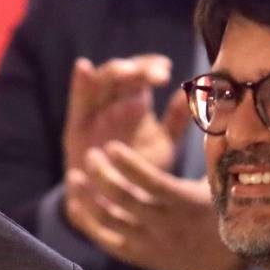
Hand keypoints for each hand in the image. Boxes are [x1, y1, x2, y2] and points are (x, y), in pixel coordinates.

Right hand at [62, 55, 184, 176]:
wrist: (112, 203)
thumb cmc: (139, 170)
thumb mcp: (163, 144)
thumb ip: (176, 120)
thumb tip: (193, 94)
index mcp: (134, 102)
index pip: (142, 74)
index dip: (152, 67)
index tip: (166, 70)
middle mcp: (113, 102)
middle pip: (123, 74)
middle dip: (138, 69)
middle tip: (155, 74)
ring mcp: (94, 113)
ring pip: (100, 82)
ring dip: (114, 72)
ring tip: (128, 70)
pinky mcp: (76, 128)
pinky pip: (78, 102)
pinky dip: (79, 83)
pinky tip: (83, 67)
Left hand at [66, 140, 246, 269]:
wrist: (226, 264)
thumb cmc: (225, 209)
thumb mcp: (222, 181)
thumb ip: (211, 149)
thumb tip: (204, 109)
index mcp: (189, 204)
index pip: (153, 183)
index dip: (130, 164)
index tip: (112, 146)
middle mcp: (167, 226)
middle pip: (124, 200)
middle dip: (102, 174)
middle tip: (90, 154)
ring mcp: (151, 244)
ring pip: (110, 221)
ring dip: (88, 196)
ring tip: (74, 175)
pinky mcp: (140, 257)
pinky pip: (106, 241)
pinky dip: (86, 222)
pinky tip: (74, 202)